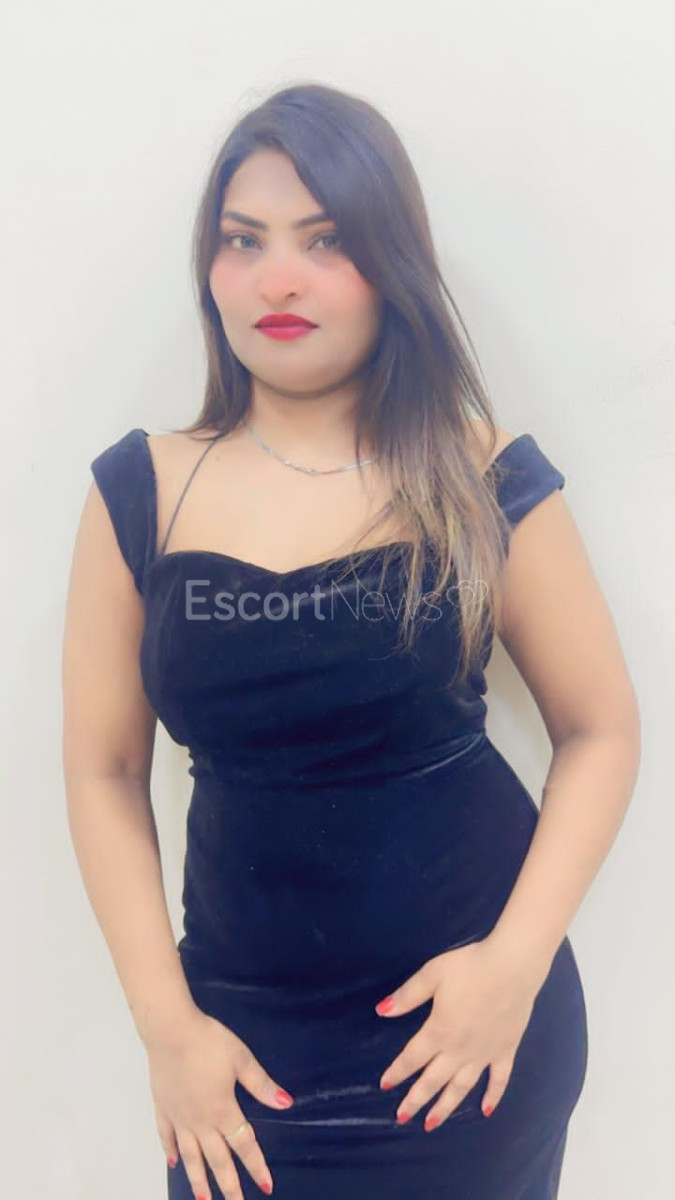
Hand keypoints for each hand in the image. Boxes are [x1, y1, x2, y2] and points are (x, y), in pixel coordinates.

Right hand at [145, 1005, 293, 1198]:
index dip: (256, 1167)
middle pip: (216, 1160)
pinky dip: (170, 1152)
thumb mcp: (242, 1059)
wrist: (170, 1030)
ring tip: (203, 1199)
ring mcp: (179, 1117)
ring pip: (190, 1156)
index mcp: (223, 1111)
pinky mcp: (163, 1107)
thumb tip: (285, 1104)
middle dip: (228, 1186)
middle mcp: (200, 1121)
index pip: (244, 1145)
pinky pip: (166, 1136)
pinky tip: (173, 1164)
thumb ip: (261, 1085)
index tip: (267, 1187)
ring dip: (198, 1179)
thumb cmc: (209, 1041)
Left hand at [375, 936, 550, 1128]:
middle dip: (415, 1100)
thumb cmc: (470, 967)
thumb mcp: (432, 975)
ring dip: (446, 1107)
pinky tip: (486, 1111)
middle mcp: (459, 1050)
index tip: (384, 1085)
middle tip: (401, 1118)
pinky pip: (499, 1079)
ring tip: (432, 1124)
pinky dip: (493, 1096)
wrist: (512, 967)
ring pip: (461, 1087)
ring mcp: (484, 1053)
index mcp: (439, 1031)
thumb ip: (407, 996)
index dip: (397, 1072)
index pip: (412, 1058)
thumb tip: (381, 1011)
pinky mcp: (506, 1050)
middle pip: (433, 1080)